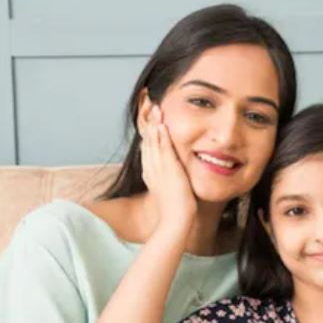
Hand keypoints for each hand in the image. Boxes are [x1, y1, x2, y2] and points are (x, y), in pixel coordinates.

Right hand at [138, 93, 196, 230]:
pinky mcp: (168, 169)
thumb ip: (170, 178)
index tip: (149, 117)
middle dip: (147, 121)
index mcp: (151, 171)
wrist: (176, 219)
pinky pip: (163, 149)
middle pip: (147, 139)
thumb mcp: (170, 188)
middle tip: (148, 103)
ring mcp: (158, 168)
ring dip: (154, 123)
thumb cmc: (176, 208)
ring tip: (155, 107)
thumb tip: (174, 174)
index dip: (147, 131)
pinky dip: (161, 137)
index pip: (147, 146)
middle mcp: (151, 168)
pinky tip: (162, 125)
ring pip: (153, 141)